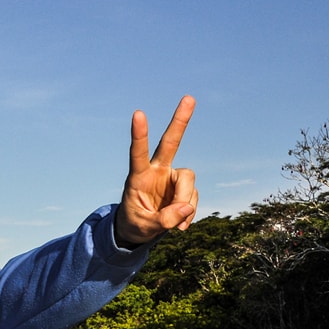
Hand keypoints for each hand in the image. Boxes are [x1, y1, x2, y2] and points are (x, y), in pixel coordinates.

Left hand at [115, 95, 197, 247]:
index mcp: (138, 176)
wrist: (140, 230)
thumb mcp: (143, 227)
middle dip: (180, 121)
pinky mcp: (184, 188)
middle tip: (189, 98)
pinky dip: (189, 213)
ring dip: (186, 202)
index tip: (138, 114)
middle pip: (170, 143)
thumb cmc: (135, 224)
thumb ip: (163, 220)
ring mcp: (172, 178)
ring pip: (188, 180)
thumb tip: (186, 208)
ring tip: (175, 225)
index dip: (139, 135)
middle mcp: (157, 171)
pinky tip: (179, 225)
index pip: (137, 153)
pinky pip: (193, 199)